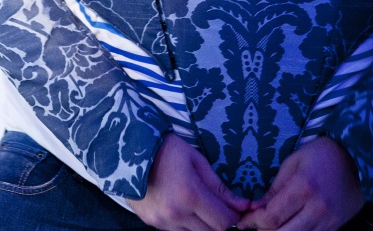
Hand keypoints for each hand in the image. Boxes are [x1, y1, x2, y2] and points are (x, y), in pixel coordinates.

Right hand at [127, 133, 250, 230]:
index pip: (223, 222)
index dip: (232, 216)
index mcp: (190, 194)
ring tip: (194, 203)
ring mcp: (162, 221)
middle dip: (217, 220)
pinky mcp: (151, 223)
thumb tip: (244, 205)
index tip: (234, 207)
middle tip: (214, 204)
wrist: (128, 148)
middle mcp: (176, 213)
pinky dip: (183, 223)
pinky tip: (178, 205)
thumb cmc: (167, 149)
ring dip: (199, 223)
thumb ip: (219, 186)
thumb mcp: (196, 160)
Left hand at [235, 137, 362, 230]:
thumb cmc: (319, 155)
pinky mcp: (335, 228)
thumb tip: (256, 208)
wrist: (356, 161)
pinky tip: (288, 226)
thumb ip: (275, 188)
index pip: (272, 216)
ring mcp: (328, 221)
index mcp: (302, 187)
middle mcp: (316, 208)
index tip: (242, 221)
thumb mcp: (292, 163)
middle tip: (254, 225)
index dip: (253, 222)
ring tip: (268, 226)